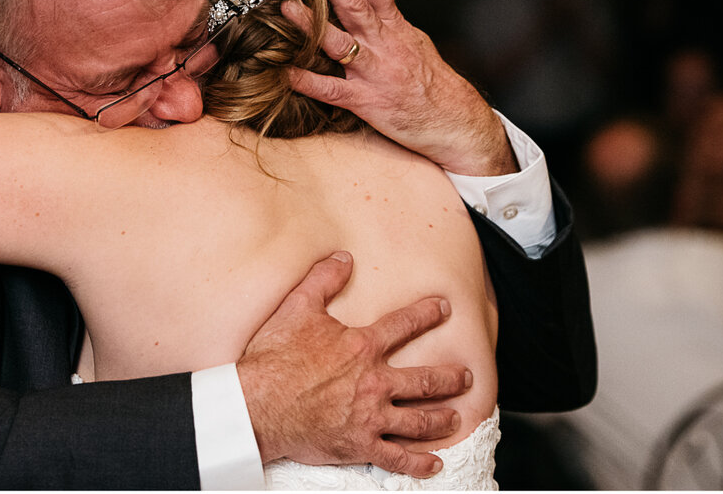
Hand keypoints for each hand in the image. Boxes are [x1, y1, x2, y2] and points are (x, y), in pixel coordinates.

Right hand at [238, 252, 470, 476]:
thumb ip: (322, 280)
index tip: (443, 309)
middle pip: (425, 380)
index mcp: (361, 347)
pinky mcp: (360, 444)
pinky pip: (397, 458)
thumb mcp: (295, 308)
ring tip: (455, 418)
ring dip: (442, 419)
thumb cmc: (273, 358)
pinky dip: (418, 463)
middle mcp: (374, 381)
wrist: (256, 403)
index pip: (403, 325)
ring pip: (420, 420)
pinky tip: (433, 464)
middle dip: (451, 377)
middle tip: (466, 376)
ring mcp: (370, 416)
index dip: (427, 314)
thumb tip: (342, 258)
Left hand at [283, 0, 514, 175]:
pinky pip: (331, 90)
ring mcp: (374, 73)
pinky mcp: (366, 102)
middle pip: (356, 7)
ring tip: (286, 7)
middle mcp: (385, 45)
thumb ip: (387, 21)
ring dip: (311, 25)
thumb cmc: (432, 83)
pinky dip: (307, 81)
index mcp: (397, 28)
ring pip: (339, 44)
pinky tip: (284, 71)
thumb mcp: (414, 42)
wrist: (457, 124)